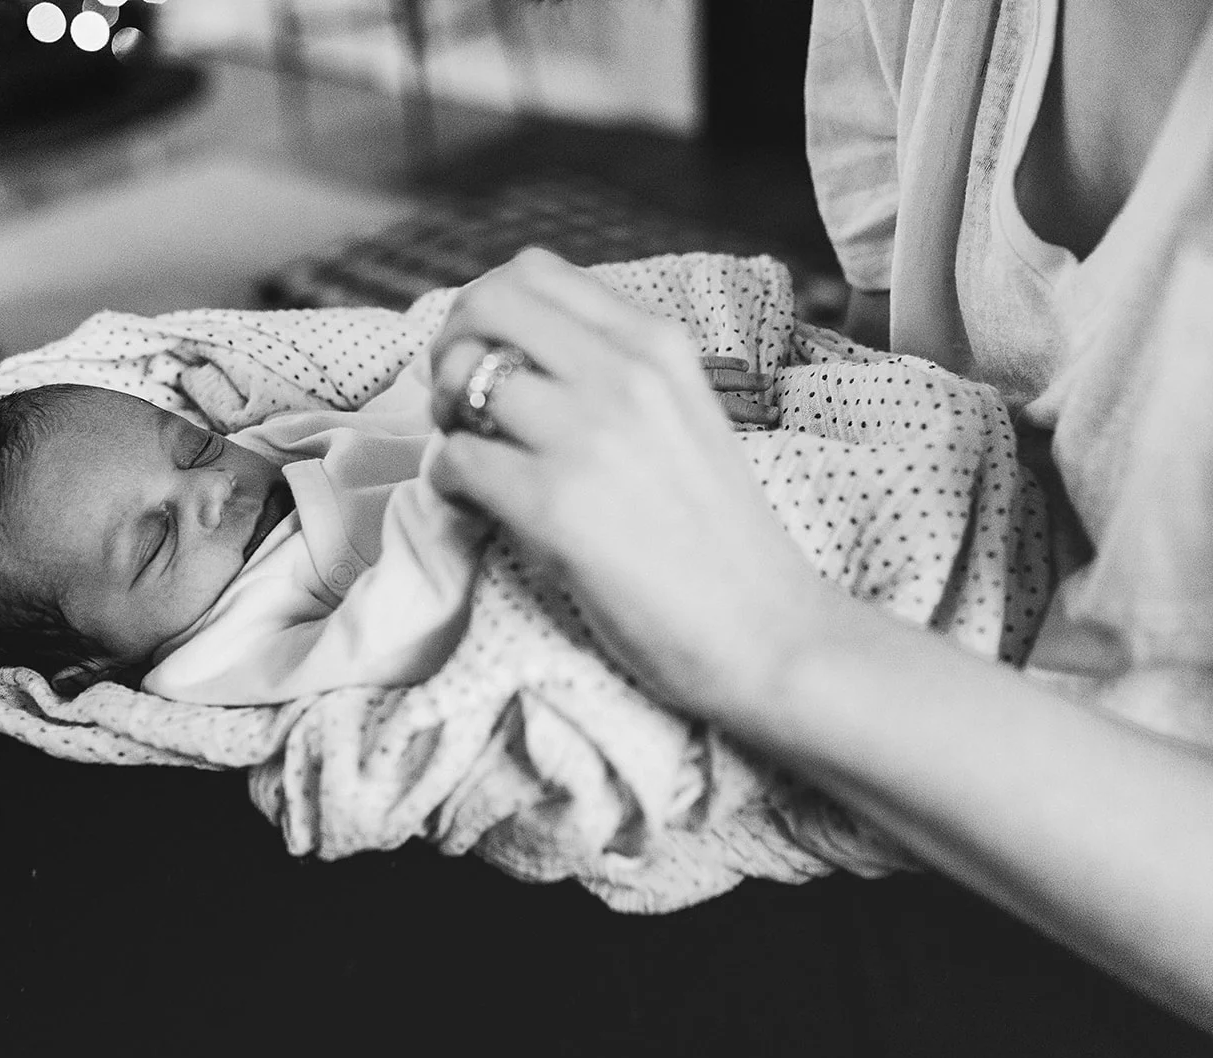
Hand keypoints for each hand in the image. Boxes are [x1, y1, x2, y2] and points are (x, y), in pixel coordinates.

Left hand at [427, 248, 832, 716]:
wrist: (766, 631)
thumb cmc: (720, 539)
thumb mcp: (685, 416)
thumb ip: (617, 374)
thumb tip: (519, 355)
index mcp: (658, 344)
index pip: (532, 271)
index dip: (483, 311)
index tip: (487, 362)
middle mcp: (624, 373)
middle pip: (484, 303)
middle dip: (452, 349)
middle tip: (462, 408)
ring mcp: (590, 436)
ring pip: (462, 377)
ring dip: (445, 419)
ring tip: (473, 460)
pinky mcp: (556, 505)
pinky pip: (454, 461)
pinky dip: (446, 483)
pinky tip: (476, 509)